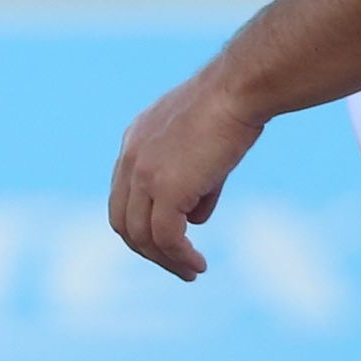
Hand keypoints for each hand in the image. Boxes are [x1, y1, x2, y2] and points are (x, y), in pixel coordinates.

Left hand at [108, 66, 266, 280]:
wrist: (237, 89)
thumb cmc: (230, 109)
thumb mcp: (203, 148)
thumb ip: (193, 185)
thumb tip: (194, 220)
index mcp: (134, 144)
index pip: (123, 197)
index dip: (142, 224)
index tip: (166, 242)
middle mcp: (130, 159)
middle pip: (124, 221)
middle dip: (149, 250)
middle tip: (177, 266)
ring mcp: (145, 174)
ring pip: (143, 236)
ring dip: (166, 260)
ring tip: (191, 271)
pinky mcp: (166, 188)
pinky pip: (167, 238)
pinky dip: (180, 257)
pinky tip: (198, 264)